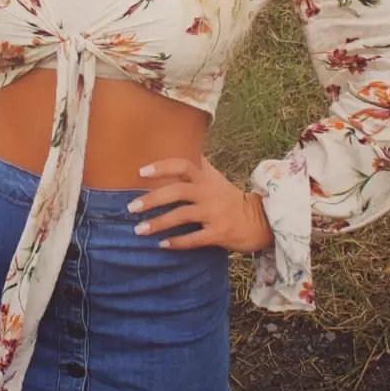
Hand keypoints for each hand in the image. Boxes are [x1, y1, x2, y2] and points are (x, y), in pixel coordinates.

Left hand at [128, 156, 274, 253]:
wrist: (258, 221)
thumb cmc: (229, 197)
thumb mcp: (215, 177)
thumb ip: (198, 164)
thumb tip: (184, 145)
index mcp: (205, 179)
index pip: (183, 165)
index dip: (162, 167)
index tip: (141, 172)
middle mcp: (208, 193)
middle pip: (177, 191)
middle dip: (152, 199)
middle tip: (131, 207)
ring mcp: (213, 214)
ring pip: (182, 216)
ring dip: (158, 223)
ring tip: (139, 230)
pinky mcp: (218, 233)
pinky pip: (194, 239)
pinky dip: (177, 242)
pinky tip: (162, 244)